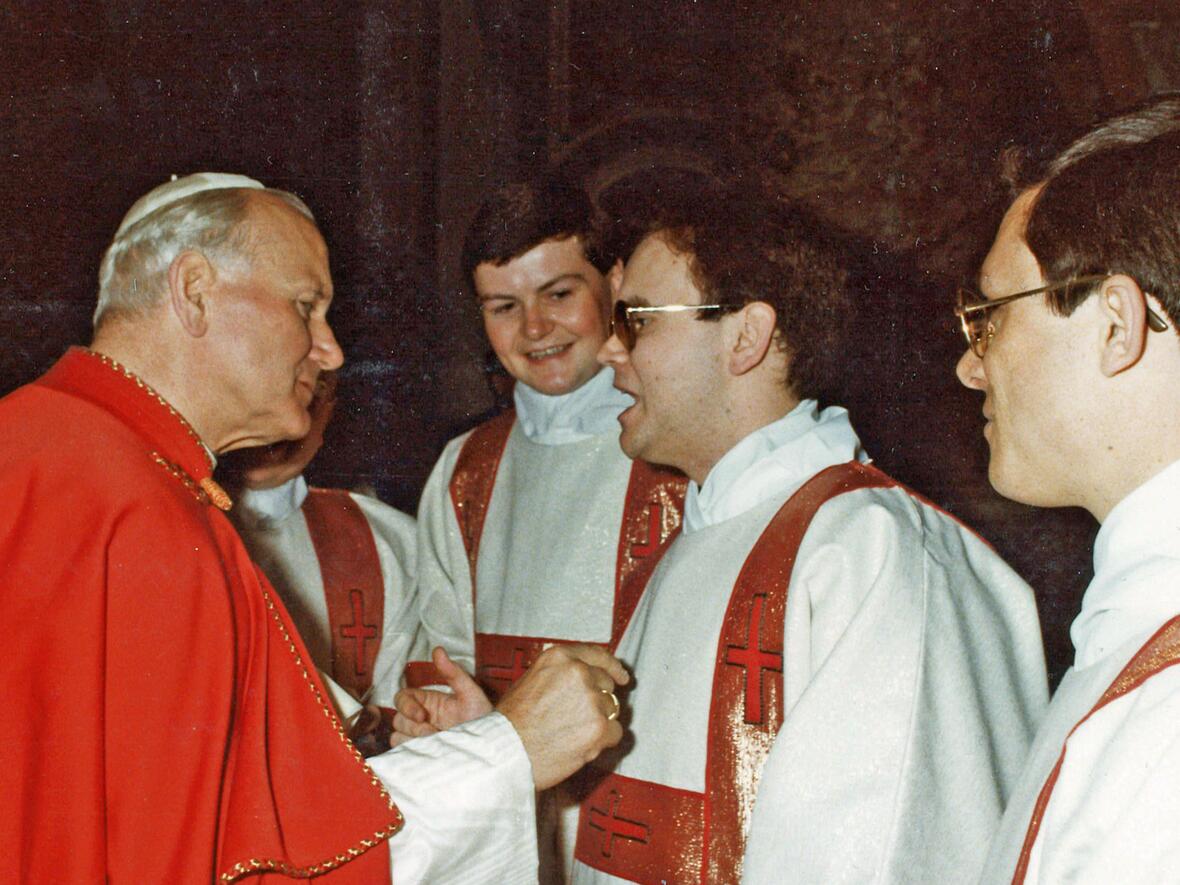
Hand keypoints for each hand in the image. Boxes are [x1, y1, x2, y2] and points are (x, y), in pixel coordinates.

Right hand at [391, 647, 491, 744]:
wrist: (490, 746)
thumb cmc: (482, 717)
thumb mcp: (469, 692)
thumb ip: (453, 672)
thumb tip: (437, 650)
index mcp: (427, 701)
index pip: (402, 698)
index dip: (406, 706)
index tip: (422, 716)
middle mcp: (420, 718)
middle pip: (398, 719)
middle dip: (413, 727)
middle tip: (434, 732)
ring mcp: (419, 738)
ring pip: (397, 737)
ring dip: (413, 741)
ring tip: (437, 744)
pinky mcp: (421, 754)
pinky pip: (403, 753)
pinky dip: (412, 754)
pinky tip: (431, 754)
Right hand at [496, 643, 629, 789]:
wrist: (505, 752)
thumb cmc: (511, 722)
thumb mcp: (531, 679)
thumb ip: (560, 673)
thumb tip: (585, 676)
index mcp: (560, 657)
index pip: (597, 655)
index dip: (612, 667)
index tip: (621, 676)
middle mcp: (579, 672)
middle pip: (606, 685)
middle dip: (597, 701)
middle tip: (574, 718)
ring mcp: (591, 699)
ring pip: (611, 710)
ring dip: (597, 723)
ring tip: (569, 734)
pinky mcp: (600, 727)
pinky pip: (615, 732)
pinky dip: (602, 742)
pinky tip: (579, 745)